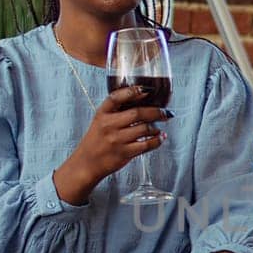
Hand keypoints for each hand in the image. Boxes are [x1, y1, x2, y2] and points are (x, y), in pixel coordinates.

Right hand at [56, 85, 170, 200]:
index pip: (116, 97)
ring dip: (156, 127)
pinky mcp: (124, 153)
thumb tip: (142, 101)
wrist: (87, 163)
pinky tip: (160, 137)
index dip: (132, 91)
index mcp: (102, 114)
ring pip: (144, 129)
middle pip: (137, 113)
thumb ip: (116, 111)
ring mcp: (117, 140)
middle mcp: (109, 125)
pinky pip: (146, 145)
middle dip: (156, 111)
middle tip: (165, 112)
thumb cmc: (96, 140)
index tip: (146, 89)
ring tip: (159, 127)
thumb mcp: (100, 121)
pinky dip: (157, 140)